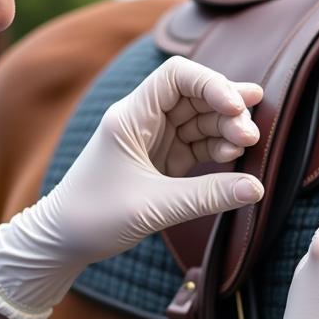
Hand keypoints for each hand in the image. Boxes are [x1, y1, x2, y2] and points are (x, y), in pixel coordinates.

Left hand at [0, 56, 264, 318]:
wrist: (62, 242)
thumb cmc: (93, 218)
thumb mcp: (153, 207)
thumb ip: (207, 195)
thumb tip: (257, 188)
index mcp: (131, 116)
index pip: (178, 75)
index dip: (212, 83)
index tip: (238, 108)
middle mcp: (143, 120)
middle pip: (195, 95)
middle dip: (227, 110)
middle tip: (251, 136)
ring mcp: (153, 140)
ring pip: (200, 120)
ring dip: (226, 130)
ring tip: (248, 146)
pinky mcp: (161, 162)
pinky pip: (196, 145)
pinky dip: (217, 149)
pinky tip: (234, 158)